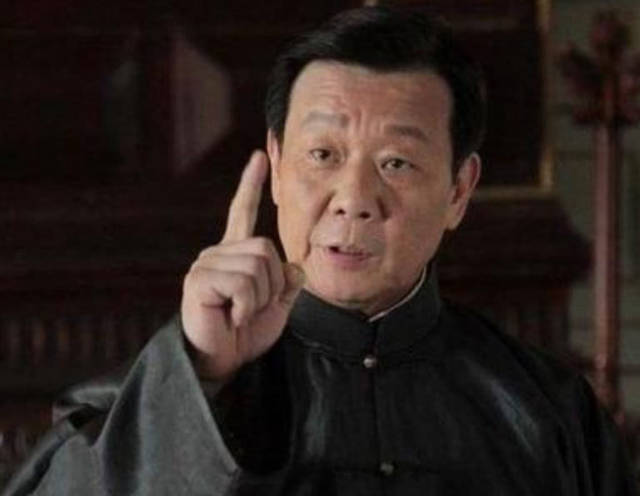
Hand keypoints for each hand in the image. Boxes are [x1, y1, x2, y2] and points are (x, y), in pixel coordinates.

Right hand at [181, 150, 304, 379]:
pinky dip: (246, 307)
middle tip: (251, 308)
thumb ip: (288, 282)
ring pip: (258, 265)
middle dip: (271, 285)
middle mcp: (218, 252)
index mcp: (235, 254)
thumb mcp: (277, 305)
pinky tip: (230, 316)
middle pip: (266, 248)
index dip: (251, 184)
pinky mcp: (199, 280)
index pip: (242, 211)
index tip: (260, 156)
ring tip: (239, 313)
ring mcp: (207, 264)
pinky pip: (243, 283)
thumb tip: (295, 265)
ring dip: (259, 298)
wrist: (222, 360)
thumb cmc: (246, 332)